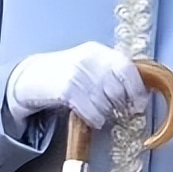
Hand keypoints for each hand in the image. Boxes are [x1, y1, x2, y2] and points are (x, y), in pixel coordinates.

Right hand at [6, 42, 148, 129]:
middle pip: (117, 87)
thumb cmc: (67, 73)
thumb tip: (141, 92)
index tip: (140, 103)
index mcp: (99, 52)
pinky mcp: (66, 89)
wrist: (32, 76)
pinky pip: (90, 109)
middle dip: (123, 103)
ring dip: (108, 113)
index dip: (137, 88)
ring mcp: (76, 73)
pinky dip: (96, 118)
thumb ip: (112, 73)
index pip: (127, 68)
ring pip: (104, 101)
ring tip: (105, 114)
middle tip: (124, 111)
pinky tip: (95, 120)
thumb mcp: (91, 66)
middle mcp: (89, 59)